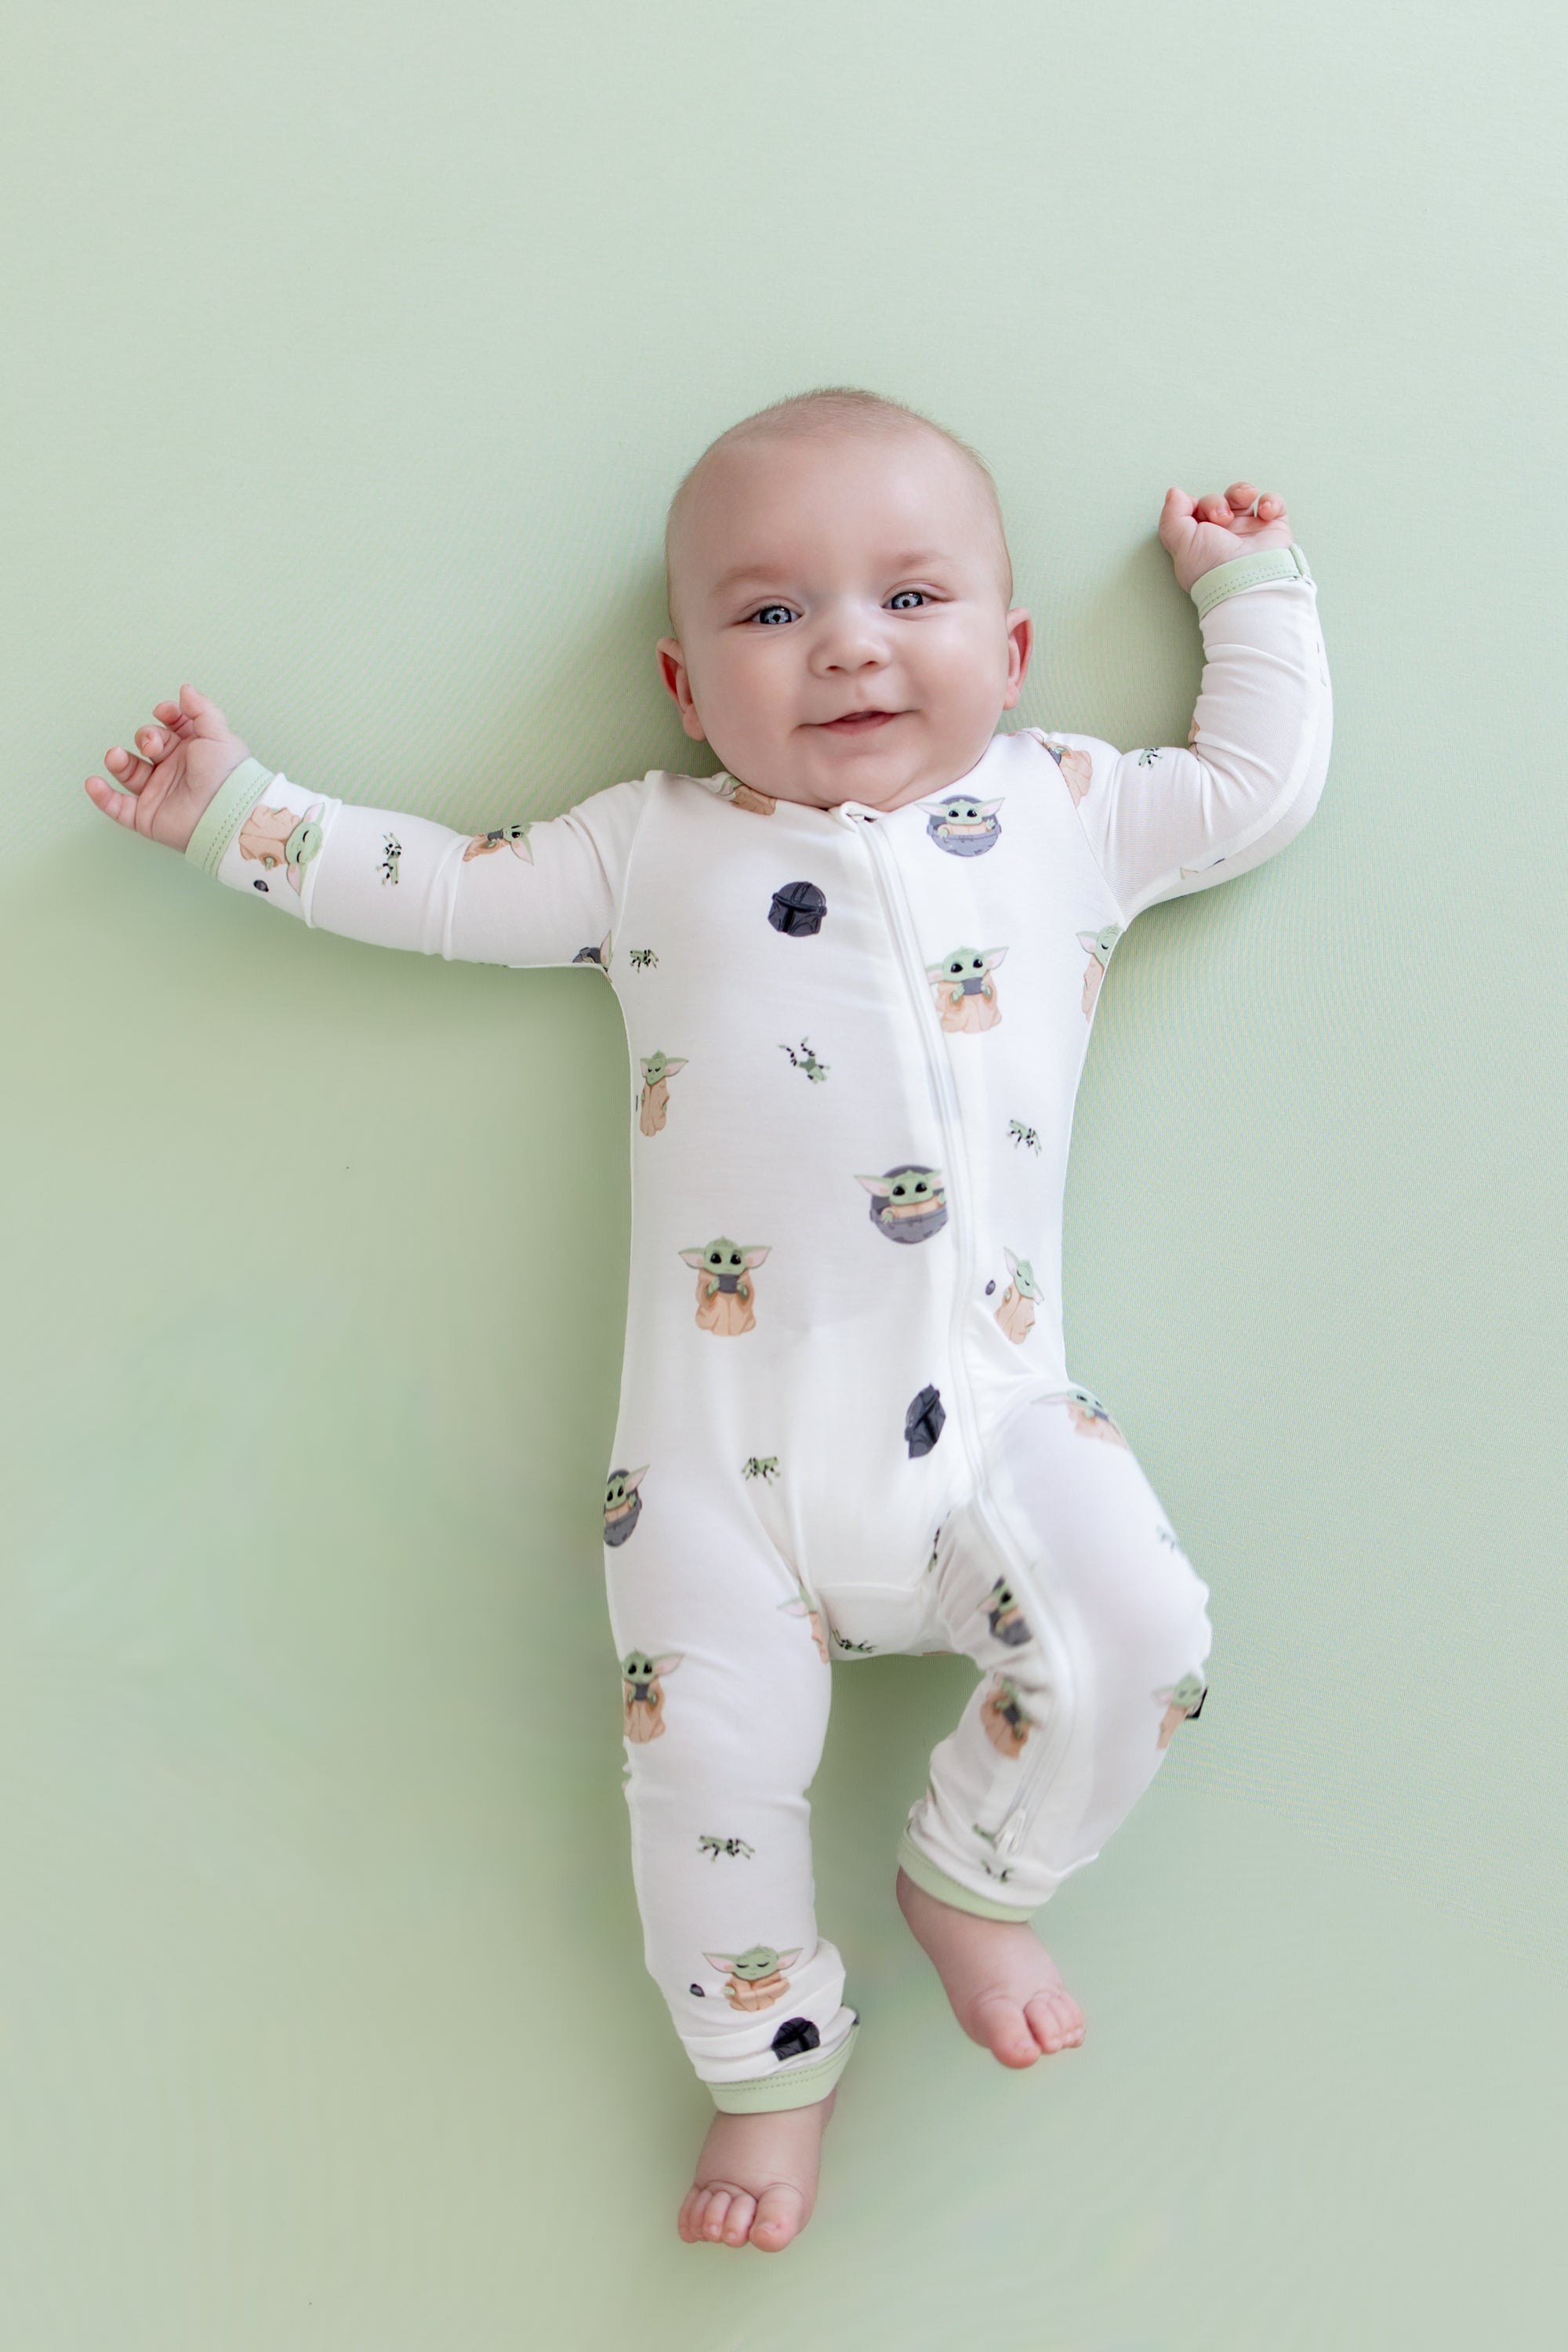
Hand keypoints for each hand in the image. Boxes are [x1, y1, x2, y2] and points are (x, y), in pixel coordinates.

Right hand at [84, 684, 249, 853]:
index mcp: (193, 750)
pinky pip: (118, 808)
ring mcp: (159, 793)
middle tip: (152, 746)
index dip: (166, 715)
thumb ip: (201, 709)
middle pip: (147, 744)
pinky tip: (93, 783)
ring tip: (115, 756)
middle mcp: (175, 769)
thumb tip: (185, 689)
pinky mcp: (148, 817)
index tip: (164, 712)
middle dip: (146, 737)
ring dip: (118, 761)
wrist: (226, 813)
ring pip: (129, 772)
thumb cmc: (227, 775)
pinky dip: (103, 797)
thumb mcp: (218, 735)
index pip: (171, 726)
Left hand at [1158, 483, 1293, 596]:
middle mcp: (1224, 536)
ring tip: (1245, 500)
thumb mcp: (1181, 542)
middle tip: (1221, 519)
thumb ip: (1172, 516)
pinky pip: (1273, 504)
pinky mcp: (1273, 529)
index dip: (1193, 504)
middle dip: (1215, 503)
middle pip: (1217, 501)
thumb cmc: (1212, 567)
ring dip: (1241, 492)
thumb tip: (1174, 493)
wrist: (1249, 581)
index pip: (1194, 511)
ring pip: (1243, 496)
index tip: (1194, 509)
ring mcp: (1249, 532)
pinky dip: (1270, 501)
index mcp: (1201, 541)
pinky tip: (1265, 512)